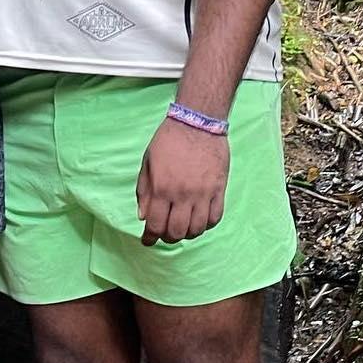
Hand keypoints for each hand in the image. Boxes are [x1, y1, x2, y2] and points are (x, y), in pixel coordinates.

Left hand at [136, 116, 229, 245]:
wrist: (197, 121)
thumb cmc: (168, 140)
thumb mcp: (148, 162)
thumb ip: (144, 191)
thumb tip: (143, 217)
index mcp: (162, 187)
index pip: (155, 225)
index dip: (150, 237)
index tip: (147, 241)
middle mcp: (183, 194)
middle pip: (177, 232)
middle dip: (168, 237)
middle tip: (165, 233)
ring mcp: (203, 193)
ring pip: (197, 229)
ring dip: (187, 233)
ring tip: (182, 227)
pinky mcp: (219, 189)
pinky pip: (215, 218)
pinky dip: (206, 225)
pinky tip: (199, 220)